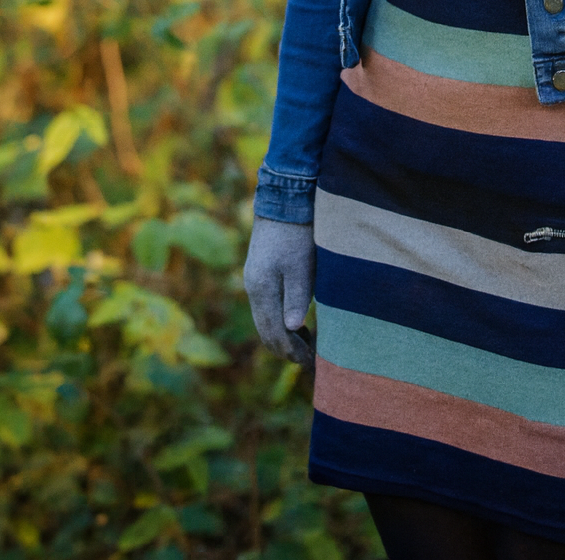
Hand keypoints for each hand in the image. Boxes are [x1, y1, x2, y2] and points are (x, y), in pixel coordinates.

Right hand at [243, 217, 315, 370]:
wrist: (283, 200)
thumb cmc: (298, 233)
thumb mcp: (302, 266)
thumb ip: (297, 297)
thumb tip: (293, 329)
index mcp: (262, 289)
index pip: (273, 333)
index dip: (292, 352)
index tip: (311, 363)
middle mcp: (253, 288)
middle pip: (265, 331)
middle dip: (285, 349)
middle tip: (309, 361)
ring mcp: (254, 280)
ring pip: (264, 319)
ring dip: (282, 335)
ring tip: (306, 344)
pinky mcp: (259, 272)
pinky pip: (266, 306)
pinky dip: (279, 320)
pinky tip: (296, 321)